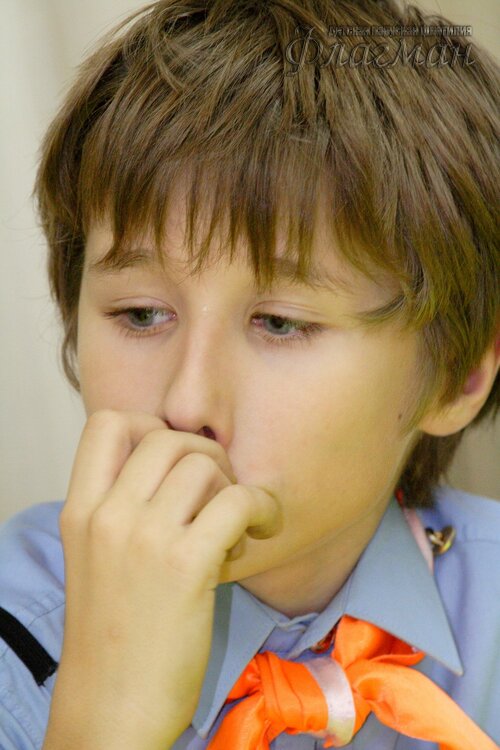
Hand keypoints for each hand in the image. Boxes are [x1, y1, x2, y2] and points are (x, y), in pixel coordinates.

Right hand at [46, 409, 279, 748]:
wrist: (112, 707)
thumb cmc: (114, 636)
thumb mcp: (95, 559)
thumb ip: (122, 509)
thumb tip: (181, 468)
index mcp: (80, 510)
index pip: (107, 423)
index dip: (150, 427)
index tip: (175, 462)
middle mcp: (108, 515)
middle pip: (169, 437)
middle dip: (206, 455)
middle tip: (218, 493)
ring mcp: (145, 538)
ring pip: (206, 464)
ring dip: (233, 487)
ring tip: (234, 527)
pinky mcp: (186, 565)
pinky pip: (238, 500)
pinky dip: (261, 508)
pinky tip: (260, 531)